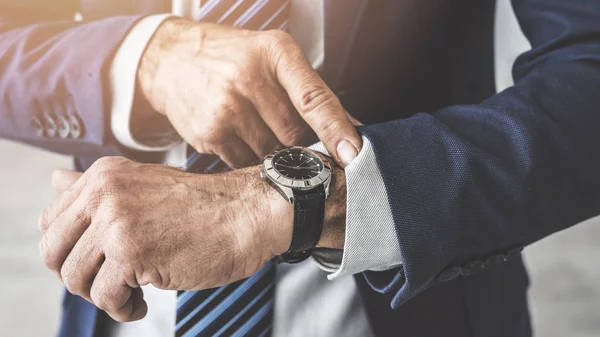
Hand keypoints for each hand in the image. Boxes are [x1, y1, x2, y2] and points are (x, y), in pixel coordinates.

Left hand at [38, 157, 345, 321]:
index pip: (52, 221)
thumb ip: (96, 188)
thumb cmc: (205, 208)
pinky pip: (105, 297)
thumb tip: (55, 180)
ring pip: (75, 278)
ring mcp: (117, 222)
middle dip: (79, 278)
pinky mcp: (133, 252)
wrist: (249, 213)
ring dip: (103, 296)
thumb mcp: (144, 187)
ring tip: (132, 294)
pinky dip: (122, 309)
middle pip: (54, 253)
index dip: (70, 251)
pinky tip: (143, 303)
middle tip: (110, 284)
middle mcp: (104, 193)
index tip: (98, 262)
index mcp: (104, 175)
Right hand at [137, 19, 360, 167]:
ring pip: (272, 154)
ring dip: (277, 155)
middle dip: (304, 145)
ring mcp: (226, 109)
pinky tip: (242, 136)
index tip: (353, 154)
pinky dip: (252, 158)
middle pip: (295, 135)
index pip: (314, 99)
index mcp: (275, 53)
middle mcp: (248, 80)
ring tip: (262, 131)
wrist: (172, 60)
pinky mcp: (209, 134)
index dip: (336, 130)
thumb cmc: (231, 57)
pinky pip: (246, 163)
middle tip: (299, 140)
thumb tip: (352, 128)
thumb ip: (312, 91)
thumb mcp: (274, 55)